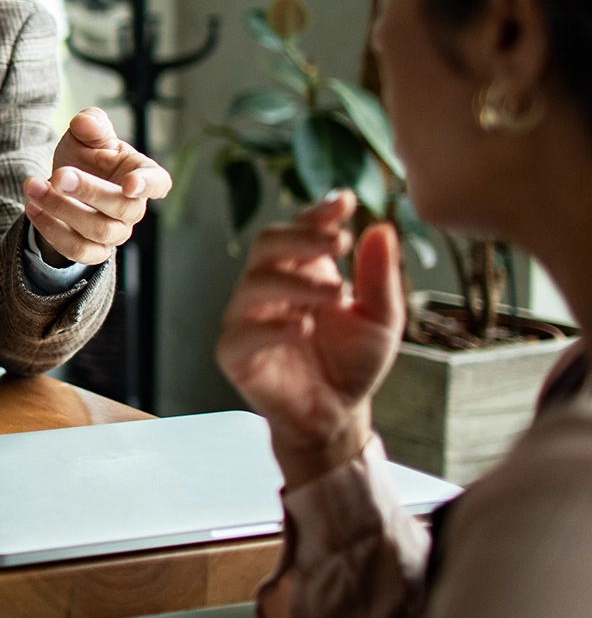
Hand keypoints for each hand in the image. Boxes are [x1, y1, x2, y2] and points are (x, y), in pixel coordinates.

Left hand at [22, 107, 169, 264]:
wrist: (64, 186)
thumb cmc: (86, 157)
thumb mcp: (85, 136)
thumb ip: (90, 124)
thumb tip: (84, 122)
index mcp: (140, 174)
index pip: (158, 182)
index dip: (148, 184)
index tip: (130, 183)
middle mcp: (133, 208)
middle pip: (121, 207)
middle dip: (87, 191)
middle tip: (58, 176)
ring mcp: (116, 233)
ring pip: (97, 230)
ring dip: (61, 209)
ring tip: (33, 186)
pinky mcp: (94, 251)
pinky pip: (77, 250)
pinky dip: (52, 231)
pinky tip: (32, 208)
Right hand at [216, 192, 404, 487]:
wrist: (338, 415)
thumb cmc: (354, 362)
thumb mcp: (382, 318)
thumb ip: (381, 277)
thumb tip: (381, 228)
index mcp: (300, 270)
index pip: (298, 230)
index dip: (316, 213)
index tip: (344, 202)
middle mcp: (268, 287)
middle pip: (266, 244)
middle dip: (301, 237)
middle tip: (339, 242)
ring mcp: (247, 318)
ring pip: (253, 283)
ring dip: (295, 281)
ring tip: (336, 292)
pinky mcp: (235, 353)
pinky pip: (240, 333)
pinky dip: (271, 327)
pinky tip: (303, 327)